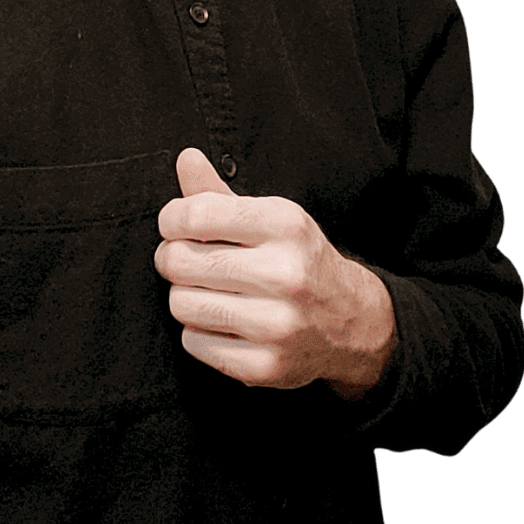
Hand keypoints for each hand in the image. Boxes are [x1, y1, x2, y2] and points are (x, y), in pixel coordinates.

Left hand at [155, 148, 396, 393]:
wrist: (351, 322)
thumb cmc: (297, 260)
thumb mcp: (269, 217)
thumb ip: (219, 192)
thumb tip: (185, 157)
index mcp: (285, 225)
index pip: (194, 214)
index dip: (172, 220)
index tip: (176, 226)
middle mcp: (284, 274)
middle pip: (179, 261)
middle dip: (172, 258)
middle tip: (187, 260)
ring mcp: (277, 324)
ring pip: (181, 304)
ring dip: (183, 296)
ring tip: (206, 290)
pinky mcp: (266, 366)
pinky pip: (193, 342)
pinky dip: (198, 330)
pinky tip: (221, 320)